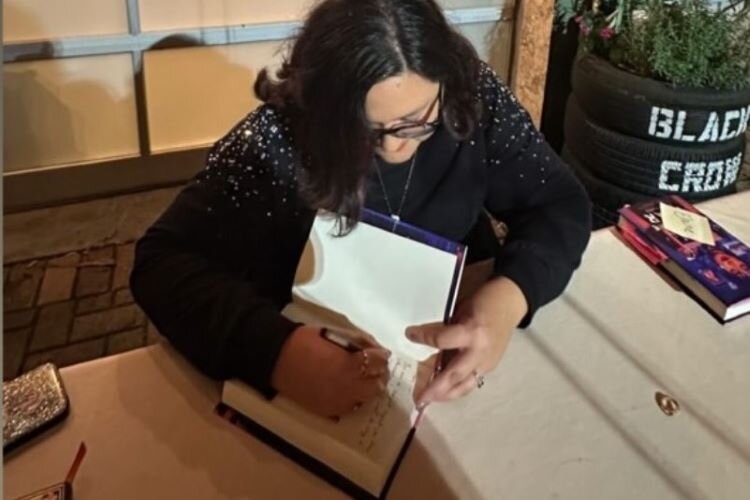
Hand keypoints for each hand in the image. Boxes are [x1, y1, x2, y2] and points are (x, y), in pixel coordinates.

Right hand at [271, 326, 390, 417]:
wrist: (277, 358)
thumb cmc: (305, 341)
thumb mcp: (335, 333)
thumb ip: (358, 340)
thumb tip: (375, 347)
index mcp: (350, 364)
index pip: (379, 362)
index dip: (382, 356)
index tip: (380, 353)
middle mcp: (348, 386)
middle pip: (378, 384)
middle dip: (379, 373)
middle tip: (373, 366)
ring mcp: (339, 402)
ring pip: (367, 399)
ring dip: (369, 387)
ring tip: (362, 378)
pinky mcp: (329, 411)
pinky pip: (352, 407)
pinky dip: (355, 398)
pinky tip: (349, 388)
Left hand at [406, 277, 526, 404]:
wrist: (510, 304)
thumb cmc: (483, 302)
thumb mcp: (461, 310)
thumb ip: (446, 328)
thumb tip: (425, 339)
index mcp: (472, 332)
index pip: (442, 340)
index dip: (423, 338)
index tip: (409, 334)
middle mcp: (480, 351)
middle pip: (454, 374)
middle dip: (436, 388)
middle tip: (419, 398)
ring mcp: (488, 362)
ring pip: (465, 385)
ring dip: (446, 395)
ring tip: (430, 400)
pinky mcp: (491, 367)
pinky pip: (472, 382)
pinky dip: (458, 388)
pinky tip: (445, 391)